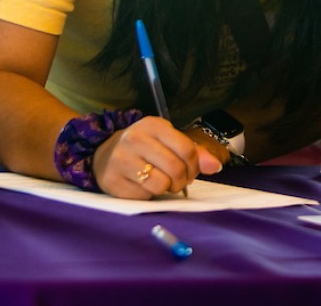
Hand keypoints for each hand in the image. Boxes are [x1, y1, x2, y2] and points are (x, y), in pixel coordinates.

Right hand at [90, 116, 223, 198]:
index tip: (189, 171)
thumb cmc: (144, 148)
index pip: (187, 150)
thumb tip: (215, 166)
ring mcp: (121, 159)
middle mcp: (135, 138)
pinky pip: (143, 196)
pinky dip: (147, 194)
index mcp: (153, 125)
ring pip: (161, 185)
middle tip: (176, 181)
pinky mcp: (112, 180)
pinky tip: (141, 185)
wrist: (105, 154)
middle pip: (176, 169)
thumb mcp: (168, 142)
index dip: (194, 166)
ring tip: (159, 182)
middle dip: (181, 181)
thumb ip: (194, 153)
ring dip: (165, 189)